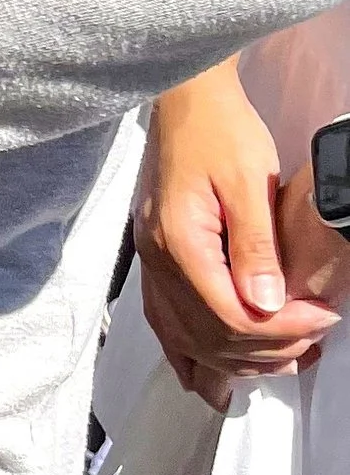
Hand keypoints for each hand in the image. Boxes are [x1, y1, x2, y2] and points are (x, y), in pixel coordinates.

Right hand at [135, 69, 339, 398]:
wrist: (186, 99)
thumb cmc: (219, 130)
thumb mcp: (248, 181)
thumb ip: (256, 246)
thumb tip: (267, 304)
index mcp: (179, 242)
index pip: (229, 315)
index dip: (281, 330)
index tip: (323, 317)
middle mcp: (158, 260)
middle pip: (208, 337)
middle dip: (267, 350)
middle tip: (314, 338)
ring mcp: (152, 262)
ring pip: (186, 339)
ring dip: (235, 361)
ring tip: (283, 359)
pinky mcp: (156, 258)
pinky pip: (164, 323)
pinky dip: (187, 354)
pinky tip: (203, 376)